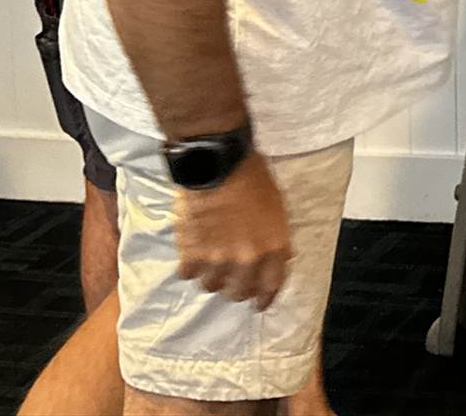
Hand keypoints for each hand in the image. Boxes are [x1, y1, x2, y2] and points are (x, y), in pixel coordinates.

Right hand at [174, 152, 292, 309]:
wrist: (217, 163)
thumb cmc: (252, 177)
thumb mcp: (277, 207)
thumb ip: (276, 238)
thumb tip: (277, 258)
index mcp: (274, 248)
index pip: (272, 287)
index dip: (264, 298)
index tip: (258, 303)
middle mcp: (248, 261)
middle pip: (239, 292)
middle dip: (236, 287)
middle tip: (230, 277)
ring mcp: (218, 261)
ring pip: (212, 286)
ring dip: (211, 275)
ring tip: (209, 260)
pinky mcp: (192, 255)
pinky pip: (188, 274)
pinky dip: (189, 266)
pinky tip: (191, 254)